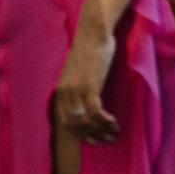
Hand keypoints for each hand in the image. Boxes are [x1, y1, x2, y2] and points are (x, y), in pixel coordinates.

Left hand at [52, 25, 118, 141]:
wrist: (93, 34)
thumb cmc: (89, 49)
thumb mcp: (77, 71)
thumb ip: (77, 85)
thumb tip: (85, 101)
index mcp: (60, 89)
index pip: (64, 121)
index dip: (78, 133)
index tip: (91, 139)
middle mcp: (64, 92)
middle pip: (74, 124)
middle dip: (90, 135)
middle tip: (105, 139)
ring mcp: (76, 91)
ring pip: (86, 121)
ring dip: (101, 130)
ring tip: (113, 133)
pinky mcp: (89, 88)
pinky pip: (96, 113)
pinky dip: (105, 122)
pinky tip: (114, 123)